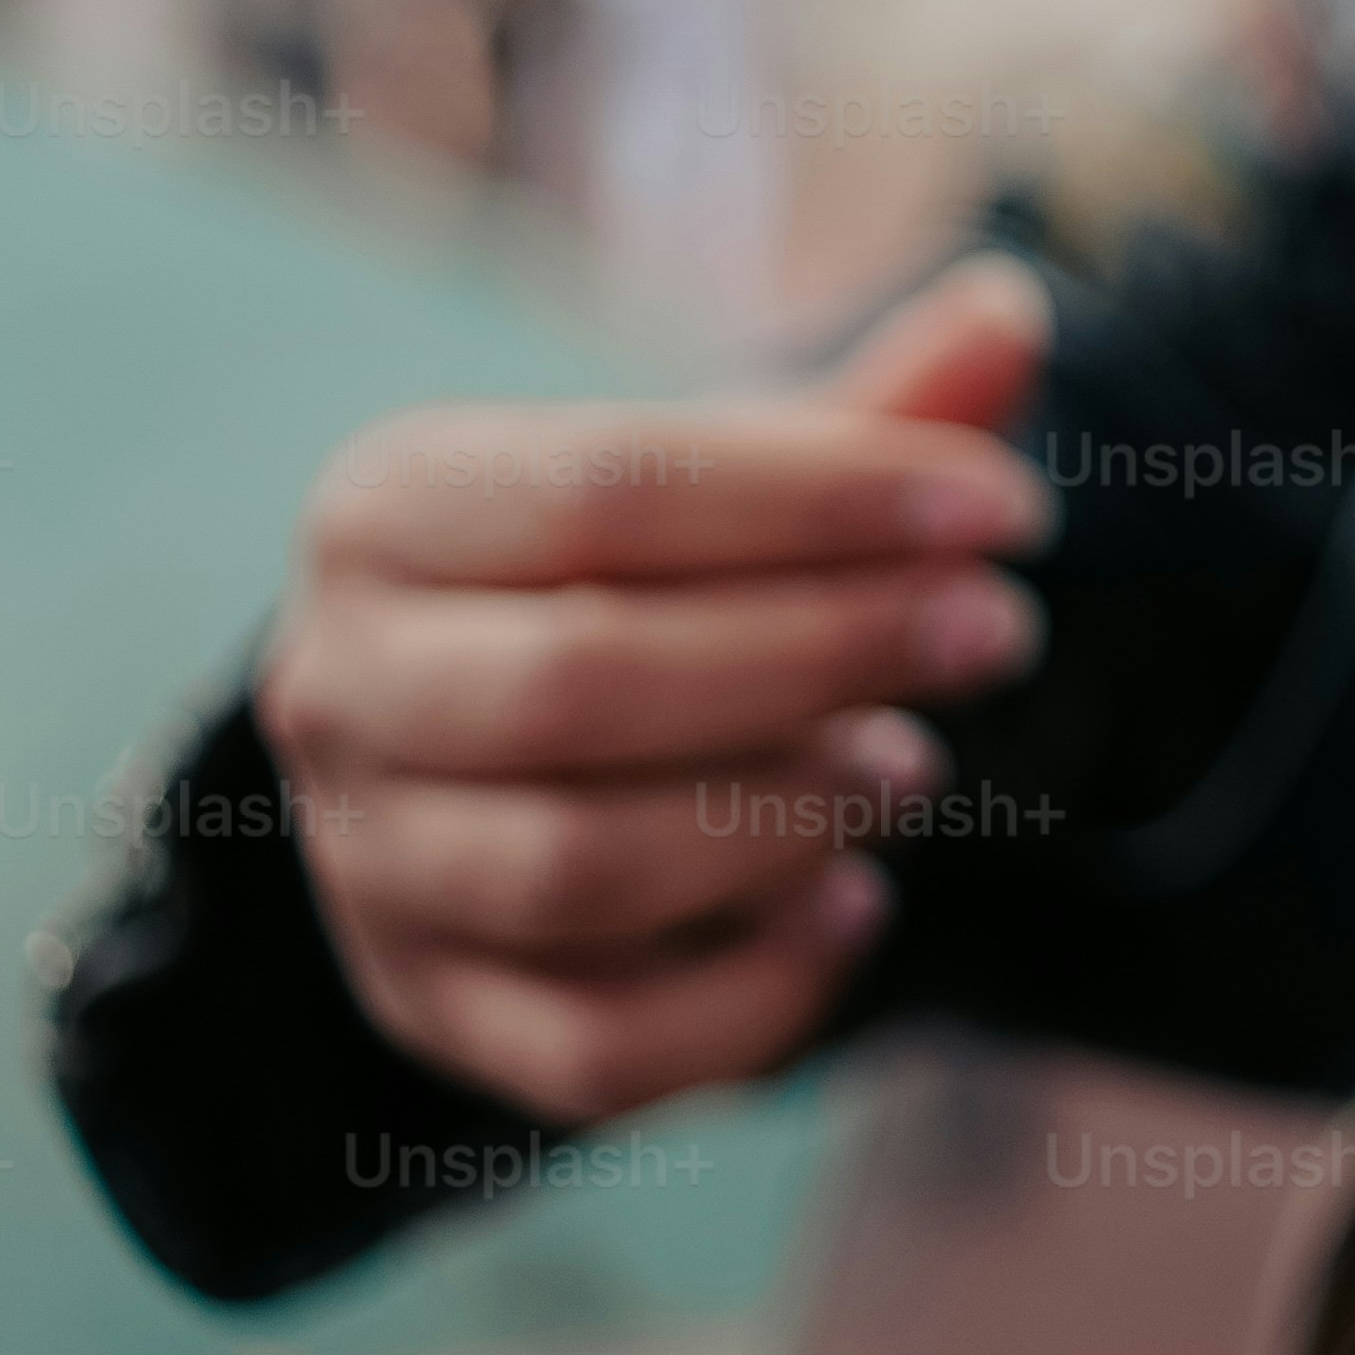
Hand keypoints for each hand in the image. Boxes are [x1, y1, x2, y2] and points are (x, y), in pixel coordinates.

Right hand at [255, 263, 1057, 1120]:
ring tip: (919, 766)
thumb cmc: (643, 566)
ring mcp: (367, 866)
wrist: (500, 730)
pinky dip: (747, 996)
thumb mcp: (733, 468)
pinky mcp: (427, 1011)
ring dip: (779, 822)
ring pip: (573, 873)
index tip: (1012, 508)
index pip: (606, 487)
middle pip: (578, 686)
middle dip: (822, 658)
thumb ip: (872, 408)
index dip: (826, 497)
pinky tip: (857, 910)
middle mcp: (337, 687)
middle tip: (998, 634)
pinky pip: (588, 1050)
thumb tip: (1018, 305)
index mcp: (387, 508)